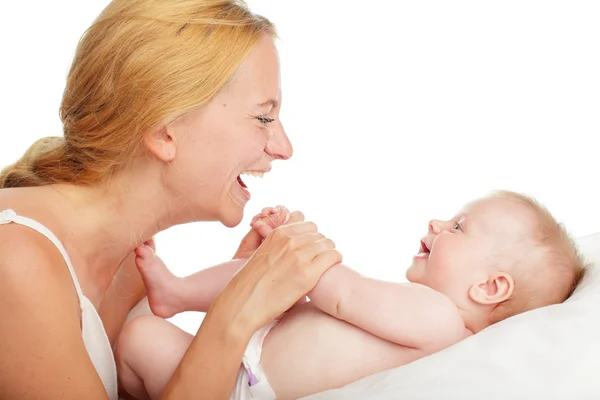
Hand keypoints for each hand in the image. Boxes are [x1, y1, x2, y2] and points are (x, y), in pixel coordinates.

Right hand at [211, 211, 341, 333]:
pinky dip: (335, 261)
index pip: (307, 224)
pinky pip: (333, 257)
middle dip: (319, 245)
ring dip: (328, 253)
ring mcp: (299, 256)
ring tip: (324, 265)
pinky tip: (330, 270)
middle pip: (318, 233)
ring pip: (328, 243)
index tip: (310, 248)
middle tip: (317, 260)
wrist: (242, 305)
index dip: (310, 236)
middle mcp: (289, 240)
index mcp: (277, 233)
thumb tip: (295, 245)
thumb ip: (277, 245)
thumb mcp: (259, 253)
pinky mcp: (307, 274)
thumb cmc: (249, 285)